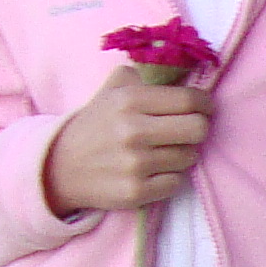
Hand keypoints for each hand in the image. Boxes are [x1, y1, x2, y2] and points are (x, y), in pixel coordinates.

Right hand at [43, 67, 213, 213]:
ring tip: (162, 151)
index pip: (189, 100)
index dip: (205, 104)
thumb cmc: (95, 126)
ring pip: (189, 157)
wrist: (60, 167)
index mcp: (129, 100)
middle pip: (198, 129)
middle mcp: (133, 131)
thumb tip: (182, 74)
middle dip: (198, 128)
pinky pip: (177, 182)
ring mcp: (135, 164)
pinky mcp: (136, 192)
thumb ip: (142, 77)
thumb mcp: (110, 91)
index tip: (205, 108)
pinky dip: (170, 177)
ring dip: (182, 154)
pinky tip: (153, 171)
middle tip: (187, 130)